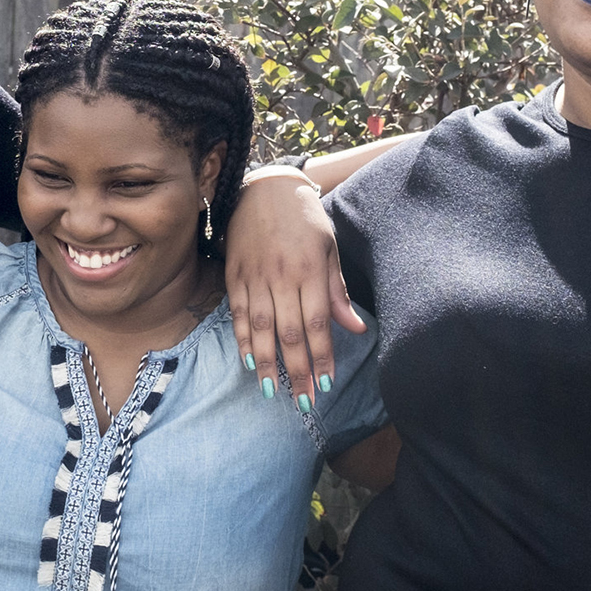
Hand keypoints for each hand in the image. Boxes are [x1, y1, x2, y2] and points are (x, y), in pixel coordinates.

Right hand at [224, 170, 365, 407]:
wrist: (264, 188)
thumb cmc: (304, 219)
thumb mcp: (329, 248)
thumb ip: (337, 291)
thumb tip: (355, 329)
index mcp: (309, 270)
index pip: (318, 324)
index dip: (322, 357)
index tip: (325, 384)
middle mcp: (281, 277)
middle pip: (289, 333)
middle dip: (297, 371)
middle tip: (303, 402)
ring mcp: (254, 277)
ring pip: (261, 328)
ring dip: (267, 363)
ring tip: (272, 391)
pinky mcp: (234, 275)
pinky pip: (239, 313)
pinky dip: (243, 339)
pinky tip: (249, 360)